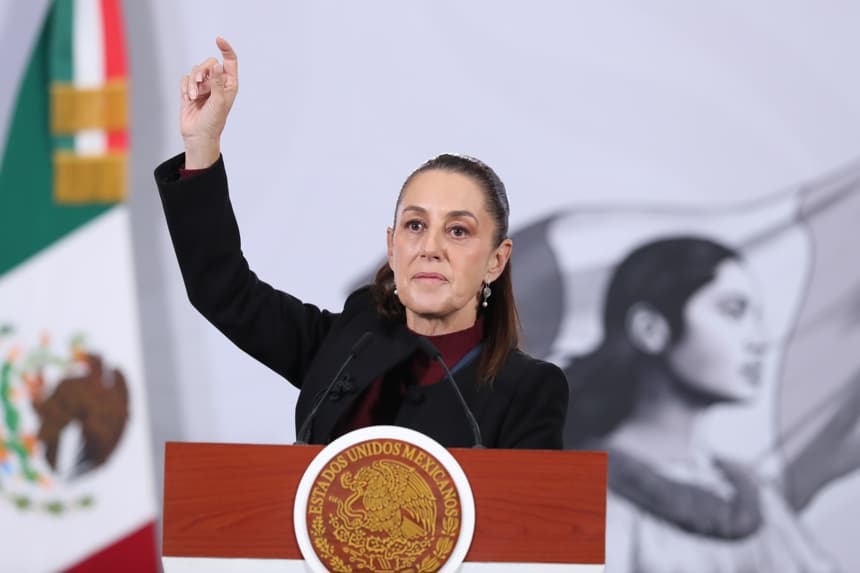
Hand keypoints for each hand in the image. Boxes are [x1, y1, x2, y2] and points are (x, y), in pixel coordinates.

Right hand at [179, 37, 238, 167]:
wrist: (198, 136)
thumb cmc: (213, 122)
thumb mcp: (218, 102)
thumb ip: (217, 83)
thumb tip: (216, 65)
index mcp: (229, 84)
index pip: (230, 61)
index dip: (225, 48)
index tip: (218, 39)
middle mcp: (217, 83)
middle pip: (208, 63)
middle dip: (201, 72)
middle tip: (199, 84)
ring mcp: (204, 86)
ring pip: (195, 71)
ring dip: (192, 83)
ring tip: (193, 97)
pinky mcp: (190, 90)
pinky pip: (185, 79)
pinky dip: (185, 88)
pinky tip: (188, 99)